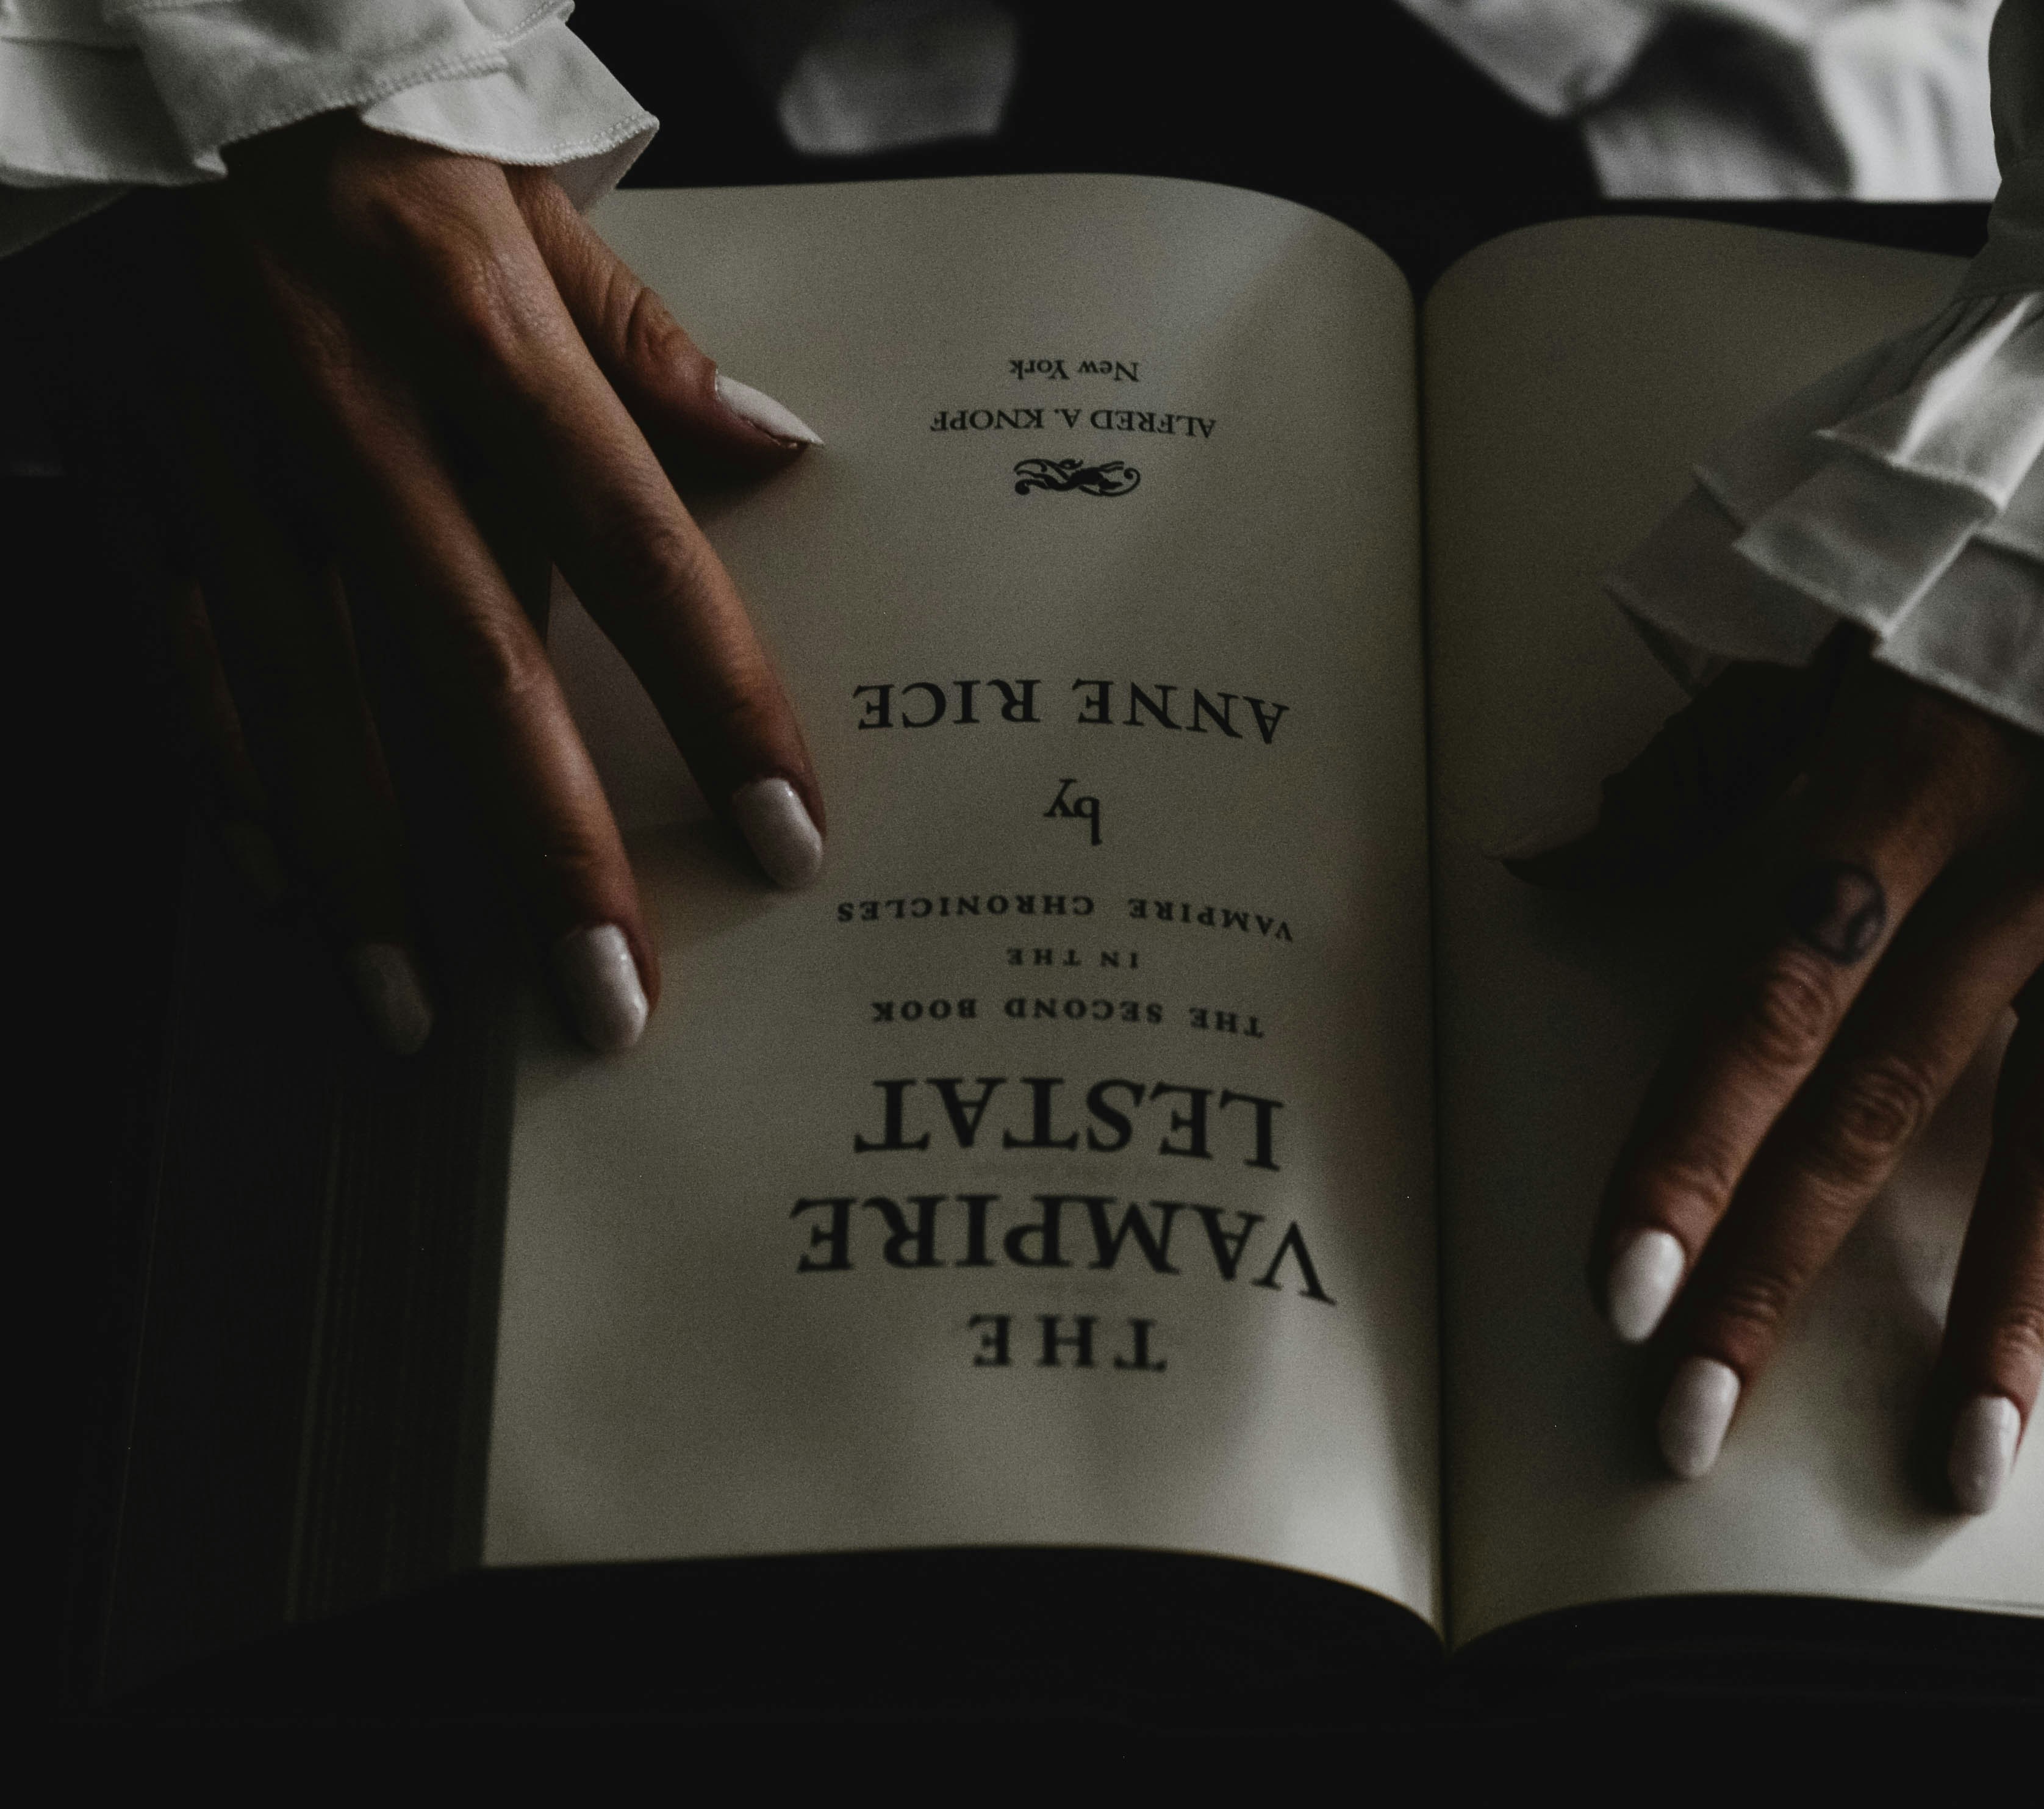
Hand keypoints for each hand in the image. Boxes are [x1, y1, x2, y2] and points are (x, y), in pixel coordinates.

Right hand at [52, 115, 826, 1054]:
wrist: (127, 41)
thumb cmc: (357, 126)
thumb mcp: (516, 185)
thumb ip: (644, 335)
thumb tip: (781, 449)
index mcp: (475, 317)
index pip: (634, 538)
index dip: (715, 697)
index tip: (786, 832)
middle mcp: (348, 399)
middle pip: (470, 660)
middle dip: (548, 848)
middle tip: (610, 1001)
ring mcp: (219, 446)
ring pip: (303, 699)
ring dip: (370, 872)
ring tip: (427, 1013)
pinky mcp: (125, 470)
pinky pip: (177, 659)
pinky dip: (231, 787)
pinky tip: (287, 897)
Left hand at [1512, 641, 2043, 1511]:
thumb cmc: (1987, 524)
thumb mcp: (1828, 613)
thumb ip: (1694, 765)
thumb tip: (1542, 865)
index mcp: (1898, 771)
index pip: (1769, 996)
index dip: (1689, 1150)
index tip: (1620, 1292)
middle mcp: (2019, 848)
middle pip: (1884, 1095)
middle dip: (1784, 1270)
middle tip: (1697, 1424)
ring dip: (2003, 1306)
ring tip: (1960, 1463)